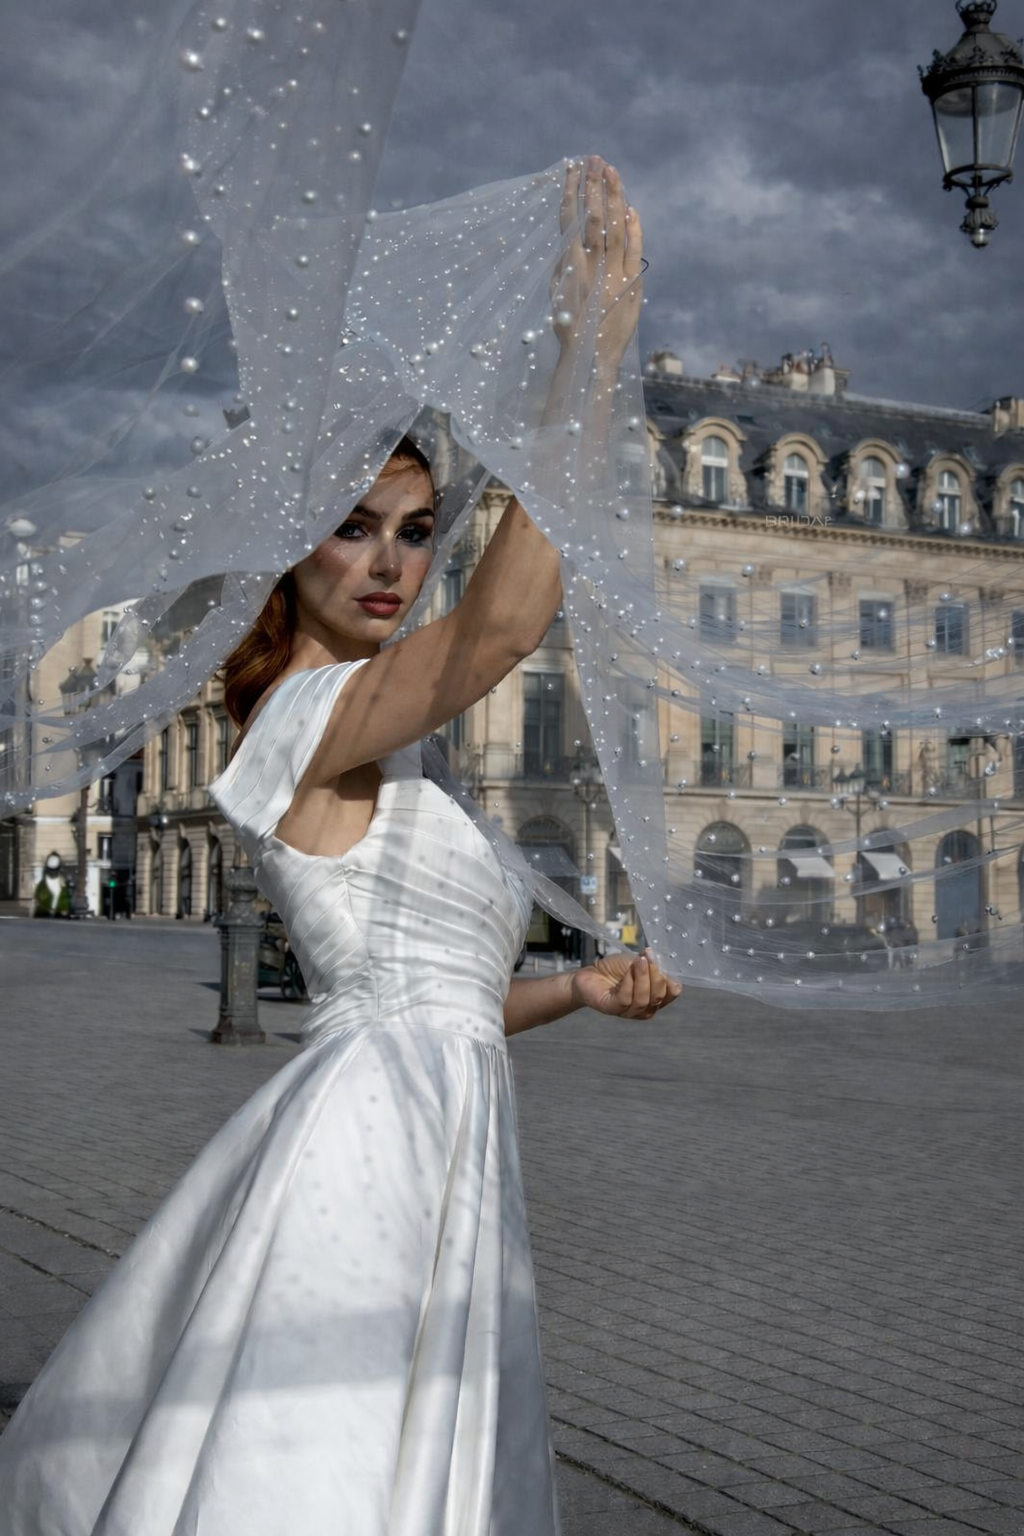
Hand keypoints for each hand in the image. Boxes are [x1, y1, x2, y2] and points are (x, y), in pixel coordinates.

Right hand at [551, 156, 642, 374]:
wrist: (591, 357)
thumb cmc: (571, 328)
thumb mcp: (558, 294)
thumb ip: (563, 264)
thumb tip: (569, 237)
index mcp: (570, 266)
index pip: (569, 219)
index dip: (571, 191)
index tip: (572, 167)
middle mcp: (592, 265)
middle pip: (594, 216)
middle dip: (594, 184)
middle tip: (596, 158)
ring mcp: (613, 273)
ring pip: (615, 226)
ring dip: (614, 196)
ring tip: (611, 170)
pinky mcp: (632, 283)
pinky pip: (635, 249)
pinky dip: (634, 228)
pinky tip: (630, 208)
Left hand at [570, 946, 681, 1020]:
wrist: (591, 973)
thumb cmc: (616, 969)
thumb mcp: (639, 963)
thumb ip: (653, 966)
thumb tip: (665, 967)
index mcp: (655, 997)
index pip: (671, 993)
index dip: (670, 979)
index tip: (662, 962)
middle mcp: (645, 1008)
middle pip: (658, 997)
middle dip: (655, 976)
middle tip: (648, 957)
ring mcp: (629, 1012)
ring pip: (642, 999)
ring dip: (642, 977)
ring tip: (639, 961)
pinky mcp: (613, 1009)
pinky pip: (625, 999)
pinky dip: (628, 983)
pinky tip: (628, 971)